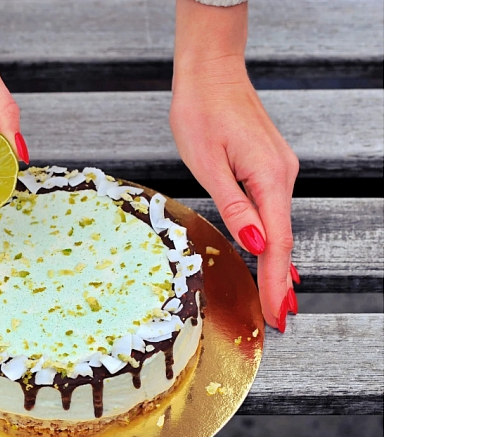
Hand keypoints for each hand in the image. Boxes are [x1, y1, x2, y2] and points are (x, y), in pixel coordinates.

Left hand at [170, 0, 297, 330]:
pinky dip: (274, 238)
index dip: (277, 282)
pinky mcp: (270, 165)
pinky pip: (275, 210)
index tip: (278, 313)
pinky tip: (274, 256)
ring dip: (278, 263)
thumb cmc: (200, 109)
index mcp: (269, 177)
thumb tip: (255, 242)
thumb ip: (234, 205)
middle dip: (281, 281)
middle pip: (283, 238)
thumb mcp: (208, 162)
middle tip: (279, 319)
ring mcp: (279, 169)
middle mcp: (282, 174)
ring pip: (280, 225)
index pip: (277, 242)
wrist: (210, 70)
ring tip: (278, 300)